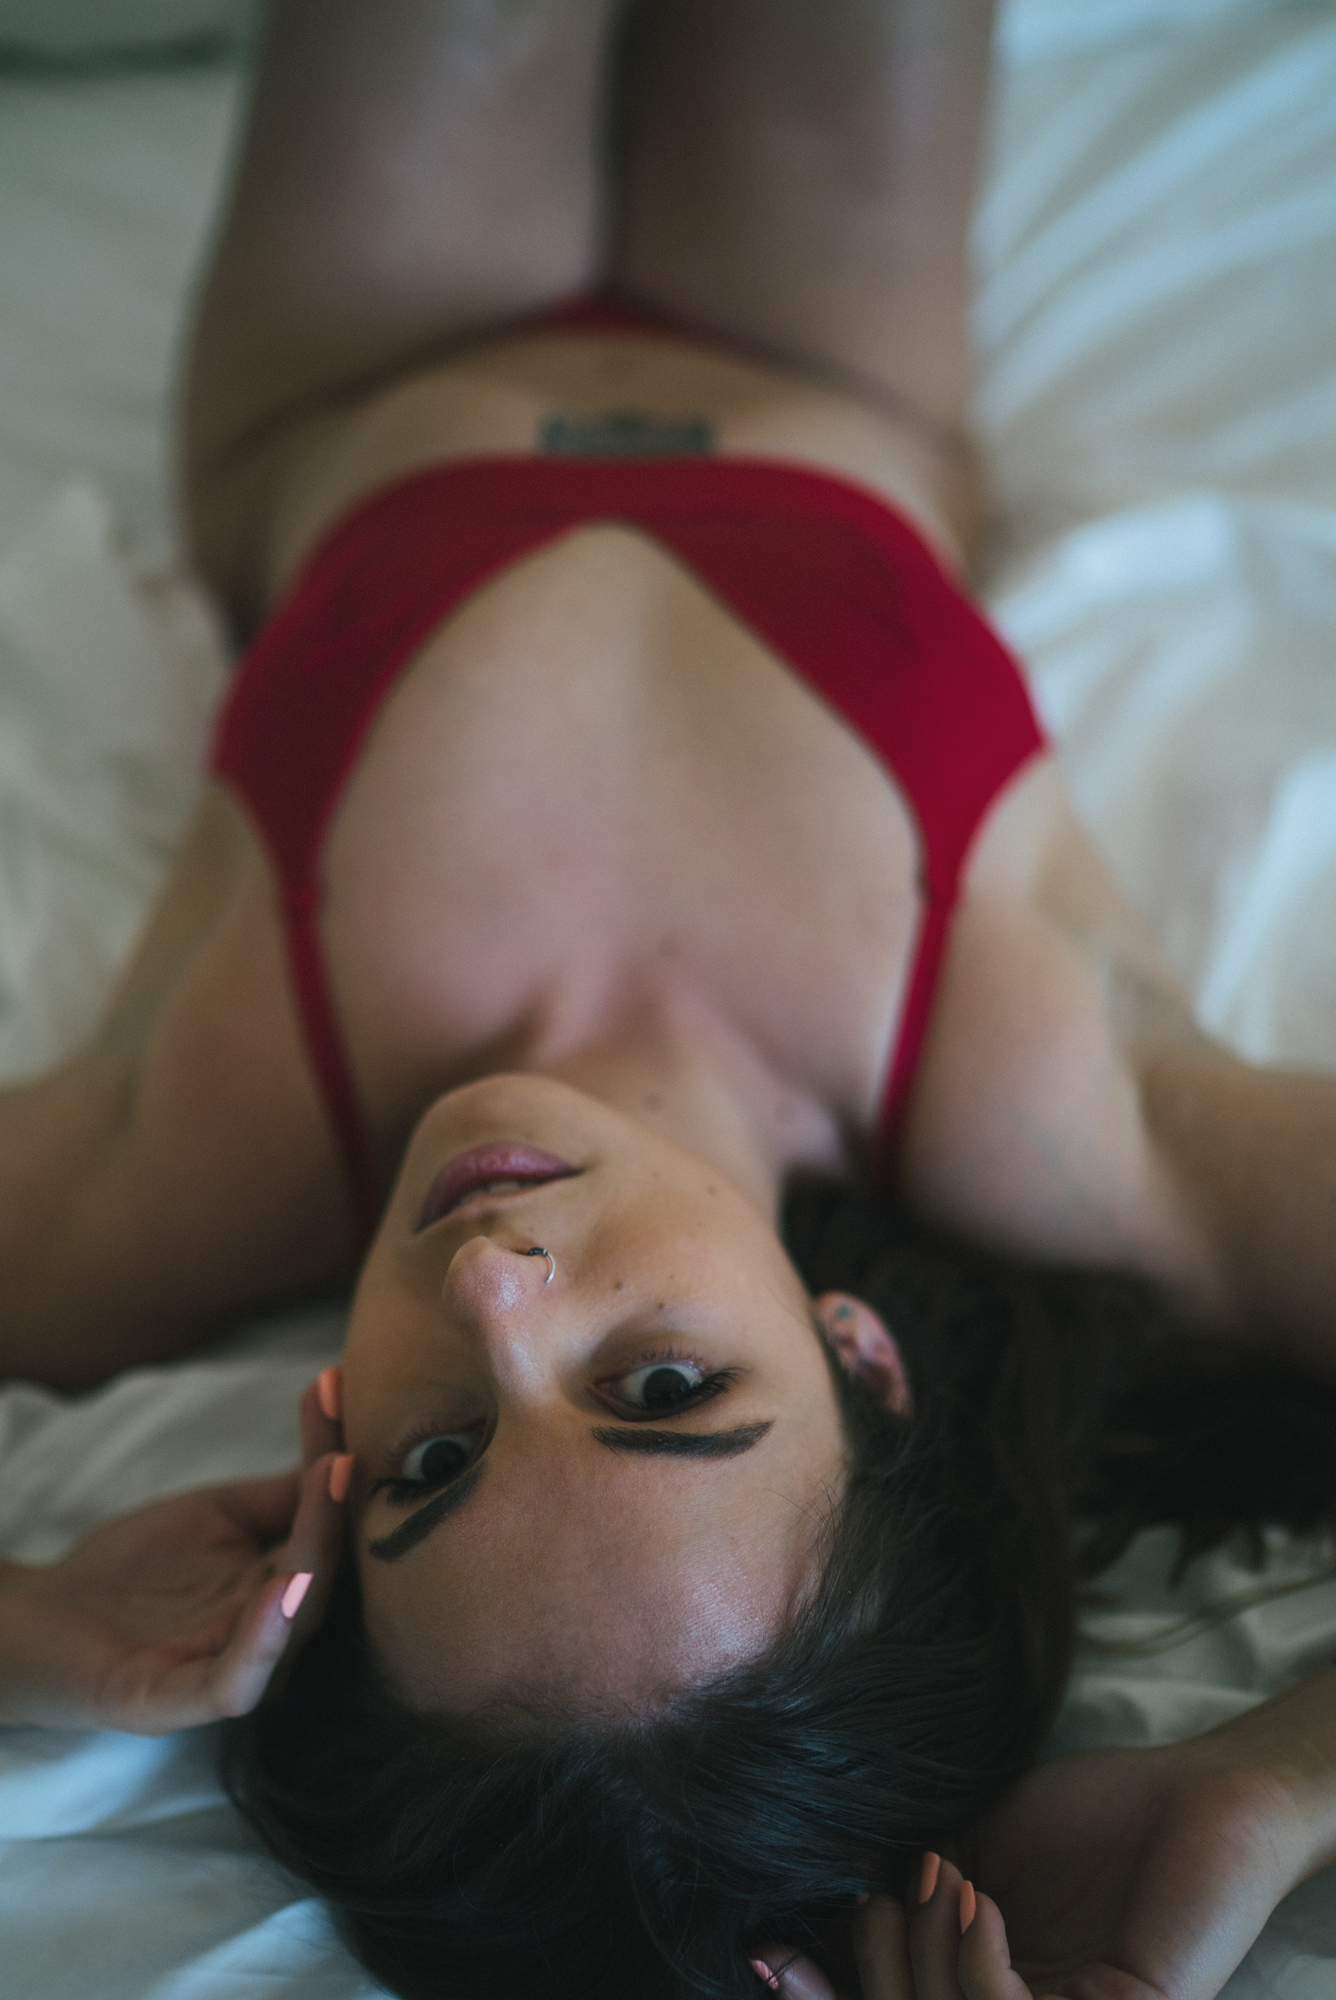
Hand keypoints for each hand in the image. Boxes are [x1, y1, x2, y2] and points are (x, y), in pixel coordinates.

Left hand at [0, 1369, 350, 1733]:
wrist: (41, 1617)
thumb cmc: (135, 1568)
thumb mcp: (217, 1515)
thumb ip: (281, 1496)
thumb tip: (346, 1449)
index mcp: (283, 1591)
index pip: (323, 1530)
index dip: (333, 1467)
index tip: (333, 1390)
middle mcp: (267, 1635)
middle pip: (320, 1580)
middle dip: (334, 1514)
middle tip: (344, 1456)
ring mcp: (221, 1669)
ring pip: (290, 1631)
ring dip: (314, 1568)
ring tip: (326, 1507)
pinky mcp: (170, 1702)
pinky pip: (231, 1685)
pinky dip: (263, 1643)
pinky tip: (280, 1589)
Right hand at [750, 1674, 1331, 1999]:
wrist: (1191, 1797)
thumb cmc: (1091, 1819)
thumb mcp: (972, 1847)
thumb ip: (905, 1884)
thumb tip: (818, 1904)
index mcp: (984, 1995)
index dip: (820, 1995)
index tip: (767, 1953)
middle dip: (876, 1967)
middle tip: (890, 1890)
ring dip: (926, 1956)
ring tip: (945, 1879)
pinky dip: (976, 1966)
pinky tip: (980, 1901)